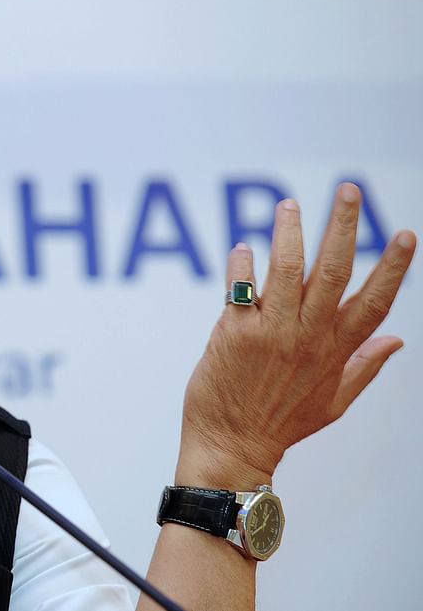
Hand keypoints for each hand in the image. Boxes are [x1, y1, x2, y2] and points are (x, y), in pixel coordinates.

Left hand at [179, 183, 415, 486]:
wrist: (231, 447)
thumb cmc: (281, 423)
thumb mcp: (334, 401)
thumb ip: (364, 366)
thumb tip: (397, 339)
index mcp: (335, 350)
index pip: (374, 302)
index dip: (392, 268)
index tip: (406, 235)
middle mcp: (307, 336)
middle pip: (332, 272)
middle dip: (343, 227)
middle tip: (349, 189)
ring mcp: (271, 333)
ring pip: (285, 271)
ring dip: (289, 233)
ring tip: (289, 204)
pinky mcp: (233, 333)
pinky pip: (239, 289)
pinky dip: (241, 265)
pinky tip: (243, 247)